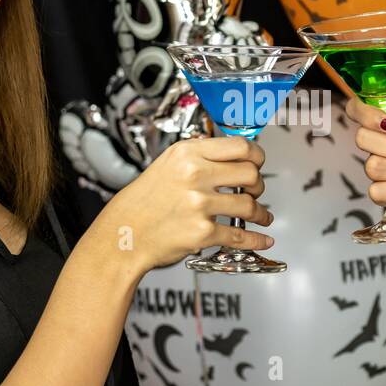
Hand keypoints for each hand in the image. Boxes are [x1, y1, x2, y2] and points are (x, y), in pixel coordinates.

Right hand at [98, 135, 273, 271]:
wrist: (123, 233)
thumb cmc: (143, 201)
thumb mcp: (167, 164)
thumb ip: (198, 157)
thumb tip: (232, 156)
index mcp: (187, 153)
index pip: (240, 146)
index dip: (256, 156)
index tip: (258, 163)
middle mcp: (194, 175)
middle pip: (251, 174)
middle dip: (258, 185)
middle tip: (256, 191)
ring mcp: (199, 204)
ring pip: (249, 206)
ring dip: (261, 213)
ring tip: (261, 216)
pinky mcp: (201, 232)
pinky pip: (239, 235)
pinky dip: (256, 238)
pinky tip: (261, 237)